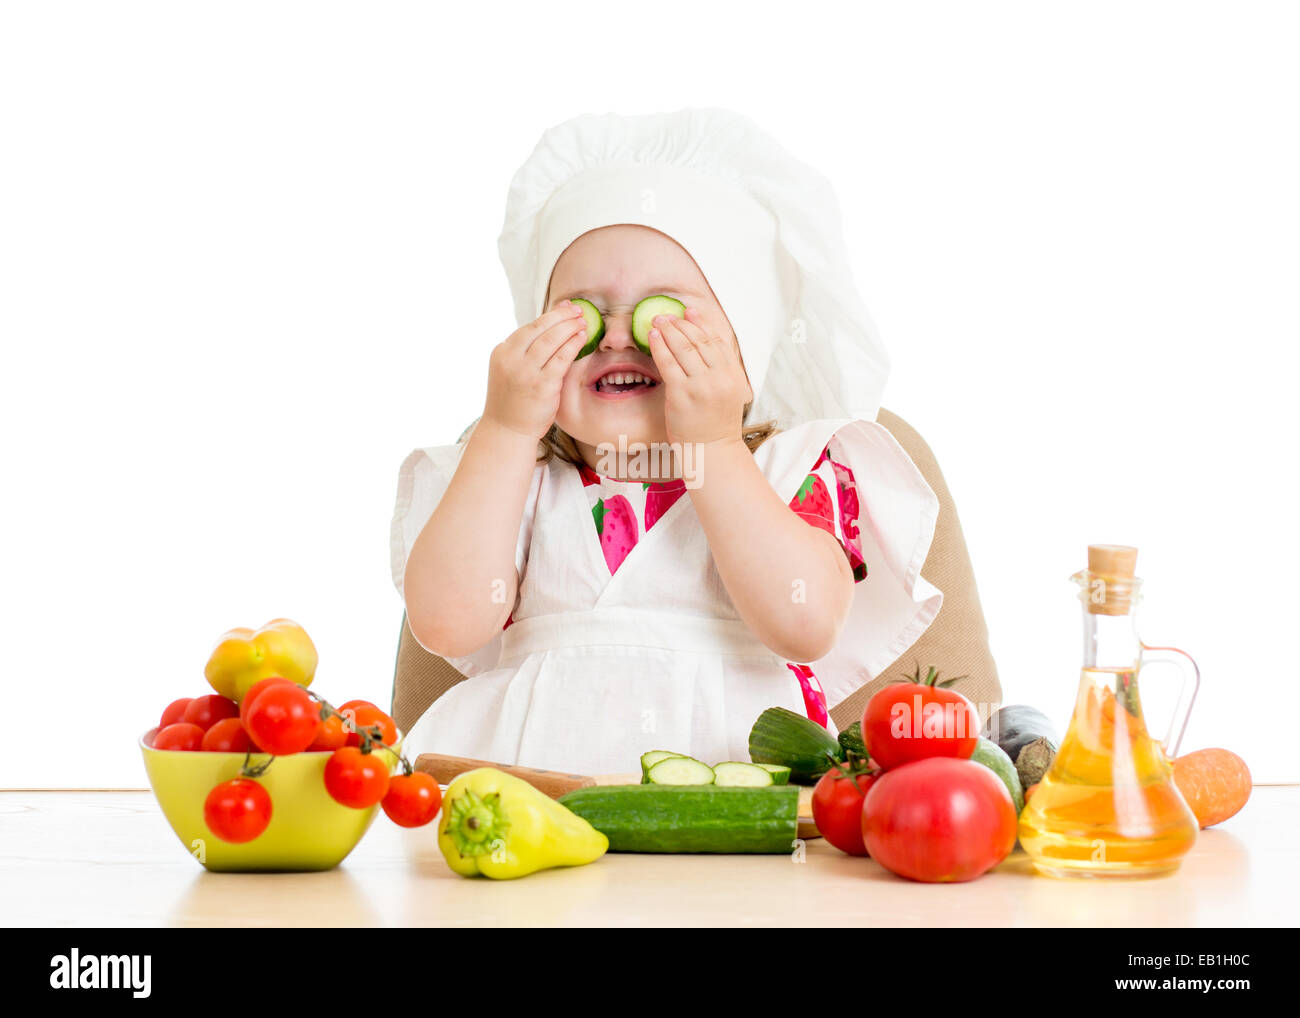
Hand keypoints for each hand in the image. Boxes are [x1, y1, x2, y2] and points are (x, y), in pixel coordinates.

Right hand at [482, 301, 588, 439]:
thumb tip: (551, 327)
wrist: (506, 430)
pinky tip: (583, 337)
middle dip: (562, 316)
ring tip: (583, 321)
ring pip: (552, 340)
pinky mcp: (542, 385)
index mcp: (502, 352)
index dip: (550, 315)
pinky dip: (574, 344)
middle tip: (578, 310)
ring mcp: (526, 372)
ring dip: (570, 327)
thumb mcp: (511, 370)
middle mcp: (511, 359)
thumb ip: (525, 352)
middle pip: (541, 329)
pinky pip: (562, 358)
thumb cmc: (513, 401)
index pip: (529, 327)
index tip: (565, 307)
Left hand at [646, 306, 752, 446]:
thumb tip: (706, 350)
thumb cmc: (716, 425)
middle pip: (699, 341)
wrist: (711, 452)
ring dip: (670, 330)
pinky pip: (668, 363)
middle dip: (682, 323)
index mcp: (733, 376)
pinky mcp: (682, 394)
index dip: (702, 324)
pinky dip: (660, 346)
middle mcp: (720, 377)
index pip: (717, 342)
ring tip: (658, 320)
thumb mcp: (729, 395)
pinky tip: (653, 336)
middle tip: (667, 314)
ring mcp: (701, 385)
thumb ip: (722, 373)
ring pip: (684, 348)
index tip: (690, 312)